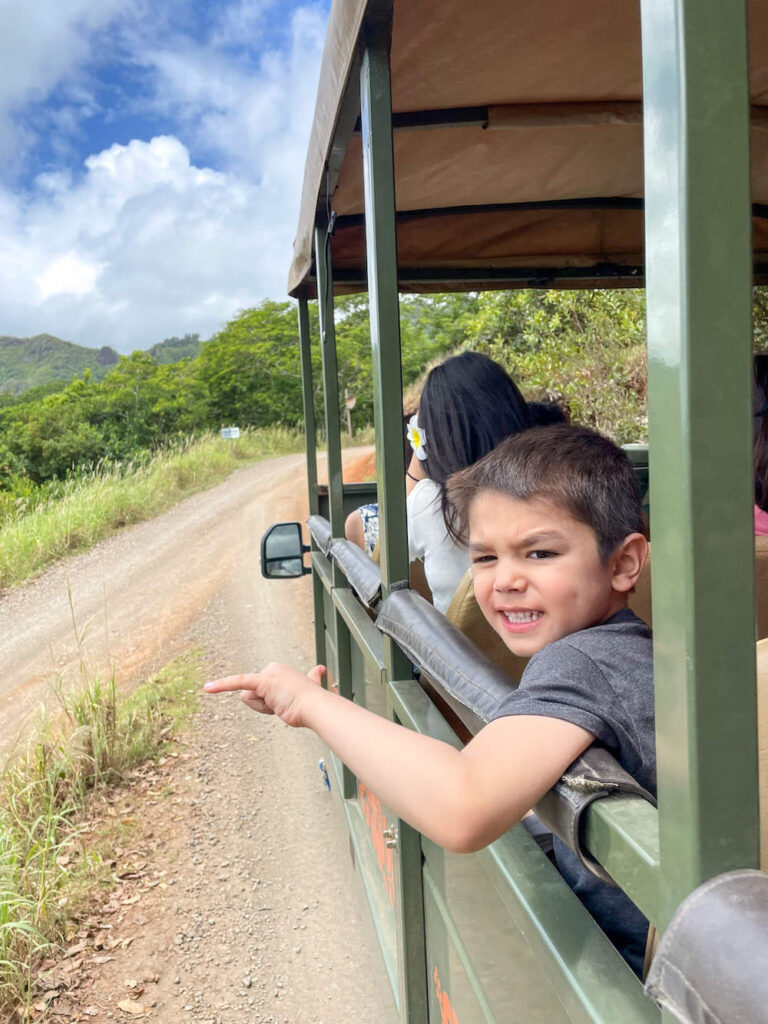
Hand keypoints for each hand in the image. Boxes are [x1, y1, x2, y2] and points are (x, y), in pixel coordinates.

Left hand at [204, 663, 327, 726]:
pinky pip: (238, 683)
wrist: (316, 708)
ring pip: (248, 698)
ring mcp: (268, 674)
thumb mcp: (309, 688)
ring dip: (263, 708)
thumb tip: (320, 670)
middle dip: (264, 706)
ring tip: (282, 705)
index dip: (271, 705)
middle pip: (252, 695)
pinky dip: (221, 685)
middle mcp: (273, 669)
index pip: (260, 692)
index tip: (288, 704)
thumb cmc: (312, 703)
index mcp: (280, 671)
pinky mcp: (262, 682)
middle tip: (284, 706)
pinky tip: (207, 688)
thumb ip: (313, 678)